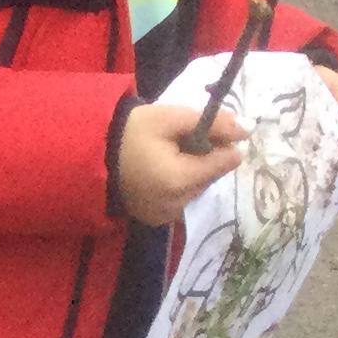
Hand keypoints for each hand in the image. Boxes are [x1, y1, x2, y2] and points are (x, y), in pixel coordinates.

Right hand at [117, 103, 245, 226]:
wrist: (91, 157)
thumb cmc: (131, 133)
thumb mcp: (172, 117)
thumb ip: (214, 123)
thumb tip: (247, 131)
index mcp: (180, 181)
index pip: (227, 161)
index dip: (220, 142)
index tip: (200, 132)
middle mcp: (176, 205)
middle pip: (213, 176)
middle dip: (204, 158)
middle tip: (178, 142)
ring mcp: (166, 216)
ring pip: (199, 188)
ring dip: (192, 171)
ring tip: (166, 157)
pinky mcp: (157, 220)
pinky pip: (182, 199)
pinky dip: (178, 185)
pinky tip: (159, 174)